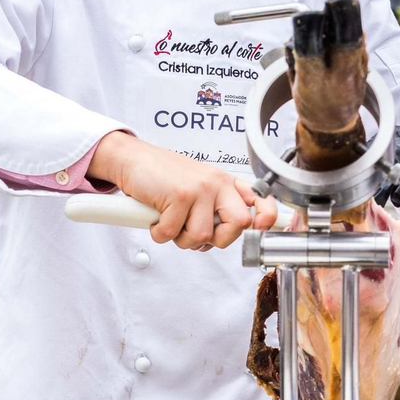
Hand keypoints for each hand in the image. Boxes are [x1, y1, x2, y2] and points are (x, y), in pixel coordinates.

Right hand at [91, 132, 276, 249]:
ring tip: (171, 221)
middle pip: (239, 224)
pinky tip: (156, 217)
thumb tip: (229, 234)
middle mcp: (217, 183)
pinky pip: (173, 233)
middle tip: (194, 232)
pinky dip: (160, 233)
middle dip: (216, 240)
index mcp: (226, 182)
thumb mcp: (199, 187)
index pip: (260, 200)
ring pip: (202, 236)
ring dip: (181, 238)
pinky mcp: (178, 195)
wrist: (133, 159)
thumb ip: (217, 207)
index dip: (266, 218)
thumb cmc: (164, 177)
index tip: (260, 228)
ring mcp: (199, 188)